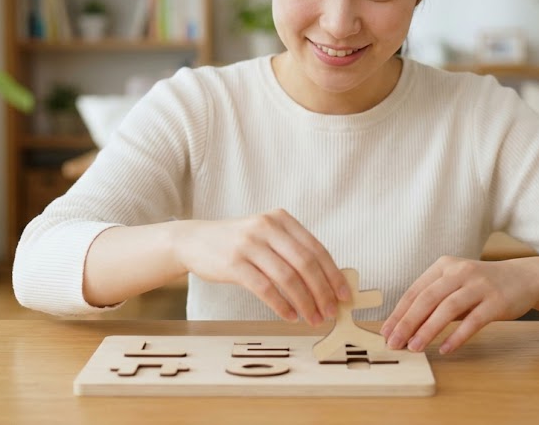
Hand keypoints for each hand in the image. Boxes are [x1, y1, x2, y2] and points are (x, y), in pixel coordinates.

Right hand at [171, 208, 350, 325]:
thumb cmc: (237, 243)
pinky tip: (290, 316)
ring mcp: (249, 244)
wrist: (193, 240)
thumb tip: (326, 282)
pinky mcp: (233, 263)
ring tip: (313, 319)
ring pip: (287, 277)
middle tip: (331, 312)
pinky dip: (281, 305)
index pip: (316, 248)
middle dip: (323, 292)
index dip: (333, 274)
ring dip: (305, 302)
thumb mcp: (266, 235)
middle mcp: (267, 227)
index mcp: (281, 219)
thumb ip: (292, 251)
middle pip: (305, 263)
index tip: (344, 295)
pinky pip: (265, 288)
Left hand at [381, 256, 538, 353]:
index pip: (415, 291)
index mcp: (444, 266)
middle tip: (394, 343)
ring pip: (447, 308)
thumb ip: (434, 300)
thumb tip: (405, 328)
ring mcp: (479, 285)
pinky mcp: (496, 301)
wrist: (524, 278)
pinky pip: (473, 320)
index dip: (399, 313)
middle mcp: (460, 272)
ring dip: (428, 330)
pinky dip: (457, 335)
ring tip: (414, 348)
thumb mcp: (455, 284)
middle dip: (407, 322)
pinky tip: (445, 349)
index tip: (386, 332)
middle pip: (427, 298)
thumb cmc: (482, 286)